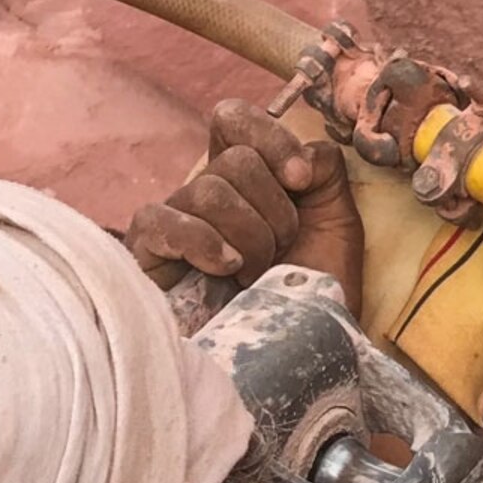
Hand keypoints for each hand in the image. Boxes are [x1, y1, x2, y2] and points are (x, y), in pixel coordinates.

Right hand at [128, 96, 361, 310]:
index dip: (271, 140)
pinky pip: (160, 221)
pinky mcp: (146, 256)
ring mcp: (173, 223)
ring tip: (257, 275)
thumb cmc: (309, 297)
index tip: (301, 181)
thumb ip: (325, 172)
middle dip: (274, 211)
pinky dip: (202, 242)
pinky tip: (227, 270)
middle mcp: (204, 194)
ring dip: (250, 237)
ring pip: (207, 191)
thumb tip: (301, 151)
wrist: (292, 362)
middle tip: (281, 253)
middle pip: (233, 160)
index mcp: (245, 179)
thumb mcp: (336, 226)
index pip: (234, 120)